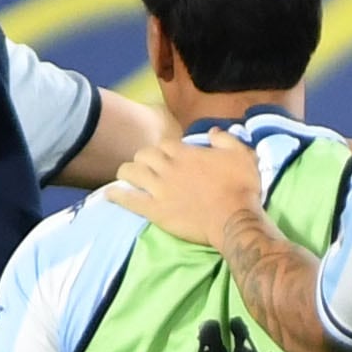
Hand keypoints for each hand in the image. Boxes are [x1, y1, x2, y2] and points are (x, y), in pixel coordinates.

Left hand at [105, 128, 264, 244]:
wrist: (234, 220)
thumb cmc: (241, 188)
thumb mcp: (242, 155)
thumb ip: (225, 139)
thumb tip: (213, 131)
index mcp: (186, 153)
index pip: (165, 144)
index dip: (164, 149)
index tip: (168, 156)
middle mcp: (168, 167)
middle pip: (144, 154)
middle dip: (143, 158)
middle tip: (146, 166)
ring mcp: (159, 189)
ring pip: (131, 172)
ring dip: (127, 171)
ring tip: (127, 175)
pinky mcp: (155, 210)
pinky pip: (128, 200)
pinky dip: (117, 195)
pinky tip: (109, 193)